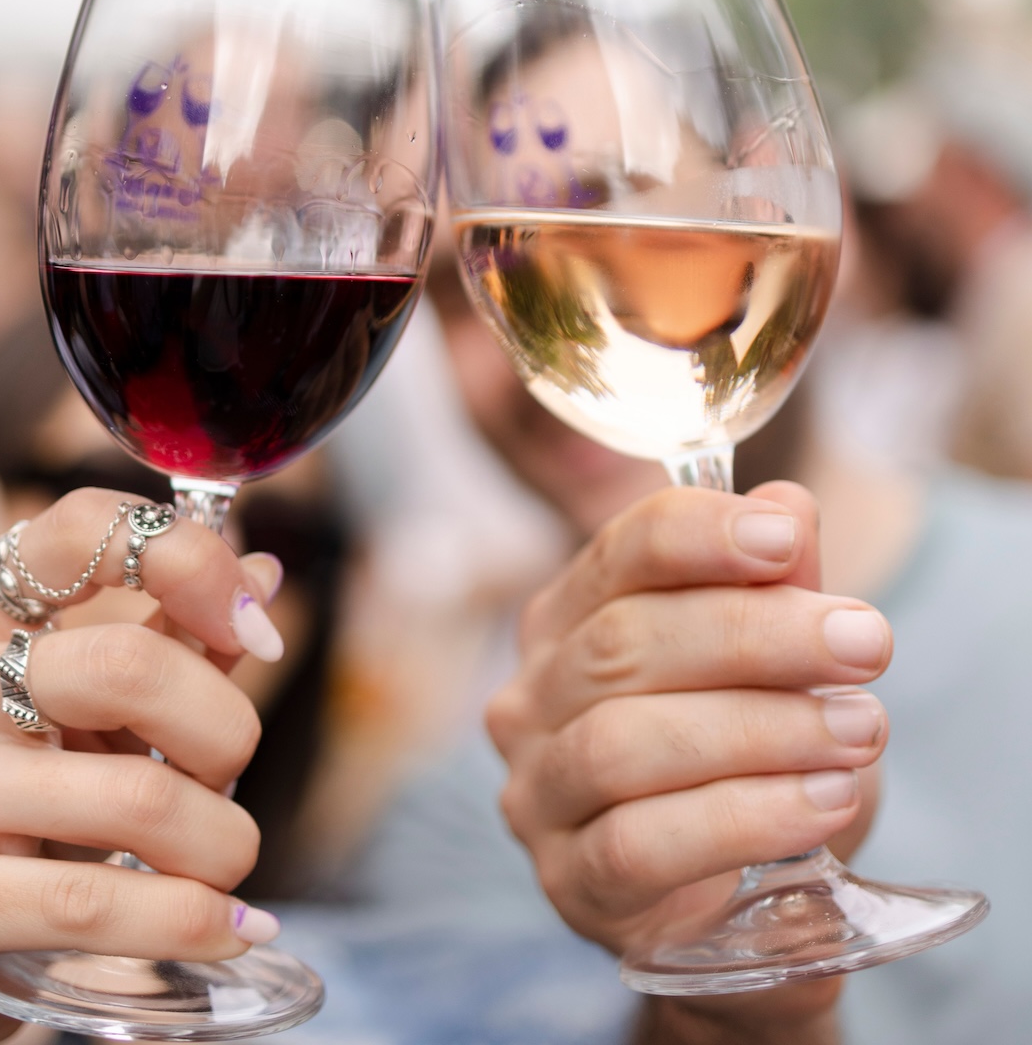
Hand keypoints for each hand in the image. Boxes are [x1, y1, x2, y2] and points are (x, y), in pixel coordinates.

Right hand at [0, 488, 285, 1044]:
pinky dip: (191, 920)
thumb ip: (185, 635)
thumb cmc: (47, 785)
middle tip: (229, 770)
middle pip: (130, 665)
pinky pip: (93, 905)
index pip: (87, 527)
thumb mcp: (109, 699)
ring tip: (221, 857)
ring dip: (221, 840)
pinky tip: (231, 928)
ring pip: (138, 797)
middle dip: (224, 730)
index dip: (196, 562)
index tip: (258, 627)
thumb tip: (264, 572)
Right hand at [486, 482, 889, 1034]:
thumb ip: (774, 584)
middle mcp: (530, 698)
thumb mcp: (776, 663)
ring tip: (856, 731)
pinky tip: (822, 802)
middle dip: (754, 635)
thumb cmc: (748, 755)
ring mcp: (537, 793)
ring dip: (756, 729)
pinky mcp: (569, 882)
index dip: (697, 536)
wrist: (745, 893)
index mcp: (568, 622)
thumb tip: (787, 503)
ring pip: (620, 741)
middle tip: (865, 643)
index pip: (616, 555)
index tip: (786, 541)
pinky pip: (639, 843)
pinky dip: (742, 817)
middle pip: (622, 643)